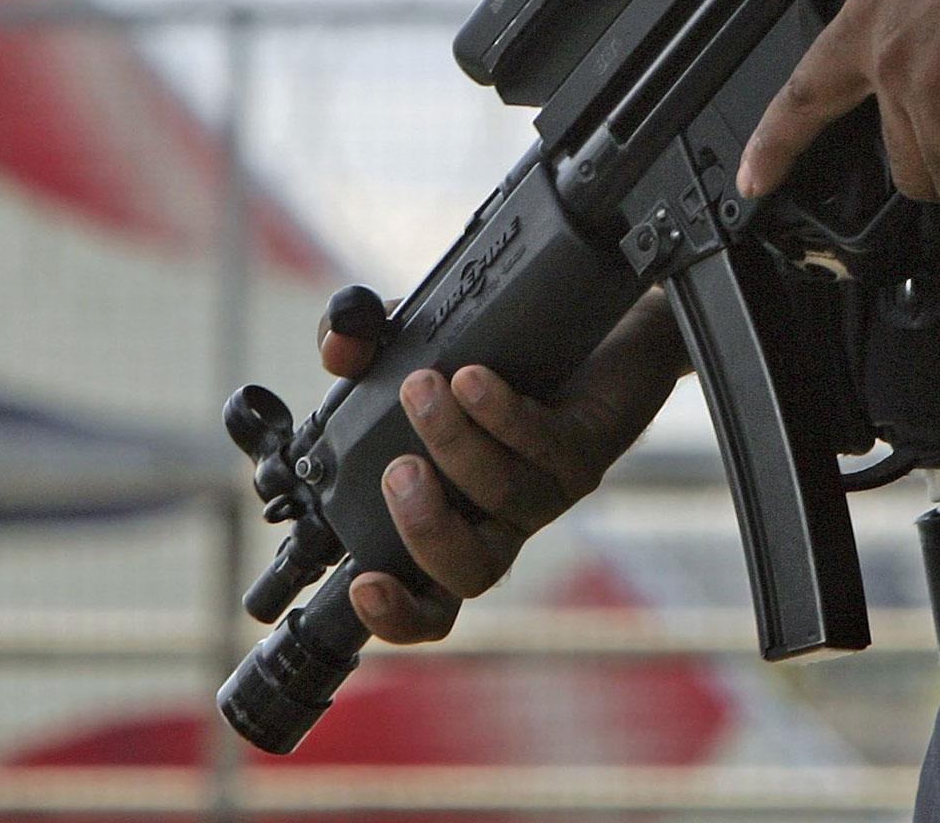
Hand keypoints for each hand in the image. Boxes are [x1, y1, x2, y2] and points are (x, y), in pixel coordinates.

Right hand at [316, 289, 686, 643]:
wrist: (603, 325)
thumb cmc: (497, 352)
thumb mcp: (410, 343)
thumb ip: (359, 343)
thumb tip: (337, 349)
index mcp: (455, 515)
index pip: (431, 598)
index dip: (397, 614)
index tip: (363, 586)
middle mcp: (504, 515)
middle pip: (472, 572)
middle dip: (424, 530)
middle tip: (398, 472)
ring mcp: (549, 486)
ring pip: (503, 496)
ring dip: (453, 443)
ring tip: (421, 387)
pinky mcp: (588, 446)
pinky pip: (545, 445)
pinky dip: (502, 415)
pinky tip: (475, 379)